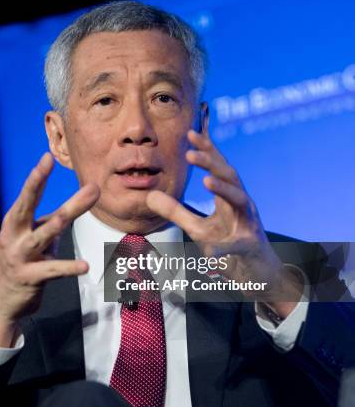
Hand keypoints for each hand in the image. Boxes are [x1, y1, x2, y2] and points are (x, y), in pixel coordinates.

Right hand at [0, 153, 99, 346]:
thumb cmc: (20, 263)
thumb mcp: (31, 239)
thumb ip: (51, 221)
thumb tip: (75, 205)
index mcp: (14, 223)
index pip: (27, 196)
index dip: (37, 176)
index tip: (47, 157)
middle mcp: (13, 235)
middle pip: (28, 206)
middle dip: (39, 185)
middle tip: (50, 165)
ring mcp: (19, 256)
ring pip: (43, 235)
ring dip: (58, 221)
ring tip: (71, 212)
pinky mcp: (29, 277)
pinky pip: (52, 270)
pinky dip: (69, 267)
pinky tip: (85, 266)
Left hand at [146, 130, 302, 316]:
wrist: (257, 273)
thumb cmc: (229, 244)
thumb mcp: (197, 228)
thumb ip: (176, 212)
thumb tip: (150, 196)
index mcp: (228, 197)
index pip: (217, 167)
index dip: (206, 149)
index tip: (189, 133)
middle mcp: (241, 204)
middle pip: (230, 175)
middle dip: (211, 162)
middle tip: (189, 153)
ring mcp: (248, 224)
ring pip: (241, 200)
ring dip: (224, 189)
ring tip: (206, 181)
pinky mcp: (249, 247)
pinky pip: (235, 246)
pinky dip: (222, 248)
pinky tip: (209, 251)